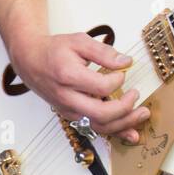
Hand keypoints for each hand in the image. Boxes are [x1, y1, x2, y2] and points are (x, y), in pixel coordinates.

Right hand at [10, 31, 150, 143]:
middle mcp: (67, 98)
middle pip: (101, 114)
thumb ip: (104, 52)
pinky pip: (95, 128)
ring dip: (124, 124)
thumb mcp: (79, 41)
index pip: (101, 86)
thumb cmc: (54, 50)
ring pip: (99, 126)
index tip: (122, 72)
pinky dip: (115, 132)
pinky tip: (131, 133)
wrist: (30, 61)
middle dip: (126, 108)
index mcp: (68, 77)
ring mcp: (69, 110)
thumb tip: (126, 62)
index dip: (118, 80)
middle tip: (137, 95)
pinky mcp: (72, 116)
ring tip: (142, 114)